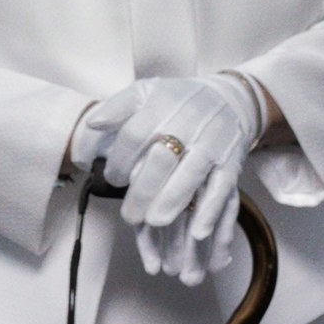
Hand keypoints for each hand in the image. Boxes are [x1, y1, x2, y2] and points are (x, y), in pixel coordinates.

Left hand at [85, 76, 260, 284]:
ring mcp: (212, 143)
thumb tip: (92, 123)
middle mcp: (189, 122)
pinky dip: (210, 210)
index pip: (134, 134)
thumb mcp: (146, 92)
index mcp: (163, 104)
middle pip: (161, 159)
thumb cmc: (179, 101)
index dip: (119, 160)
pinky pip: (222, 187)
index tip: (113, 179)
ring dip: (171, 201)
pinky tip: (197, 231)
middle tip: (129, 215)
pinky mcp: (231, 161)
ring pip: (191, 174)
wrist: (230, 99)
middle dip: (142, 190)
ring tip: (154, 221)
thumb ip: (117, 106)